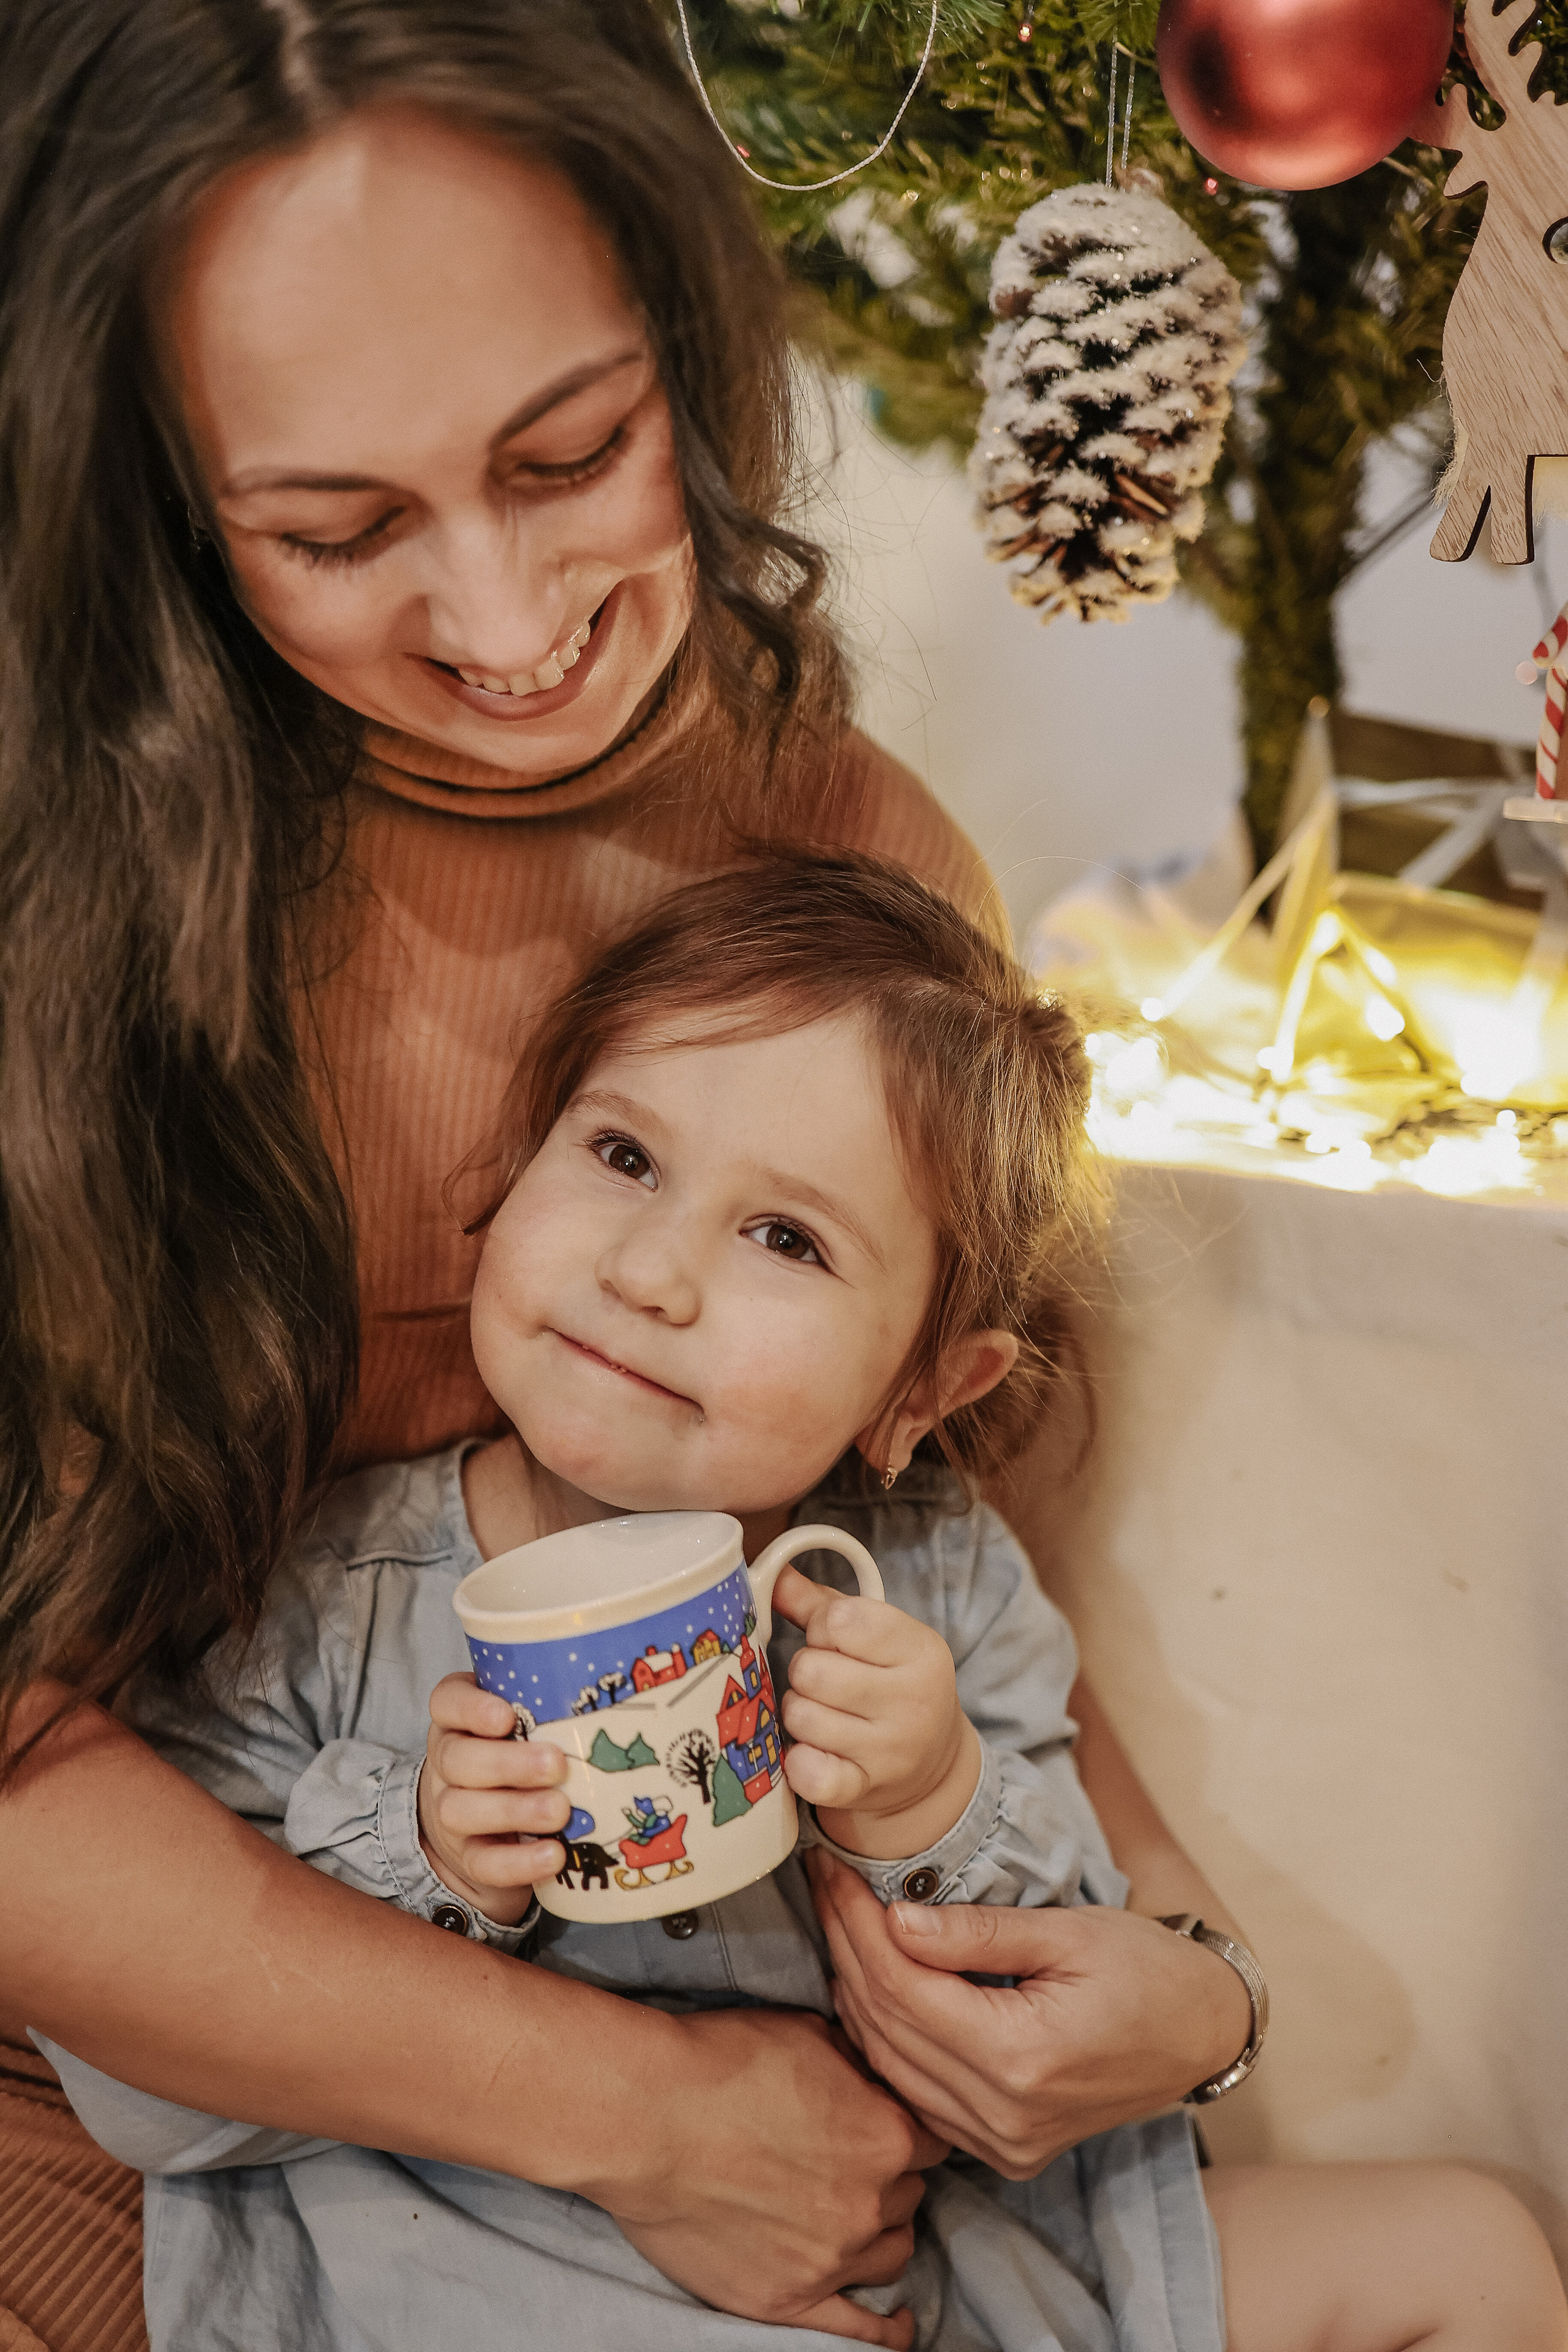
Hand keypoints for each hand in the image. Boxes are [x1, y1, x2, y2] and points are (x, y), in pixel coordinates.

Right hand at [418, 1673, 570, 1922]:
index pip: (448, 1702)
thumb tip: (618, 1689)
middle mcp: (447, 1763)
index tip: (507, 1716)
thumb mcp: (524, 1723)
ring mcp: (451, 1812)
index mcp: (458, 1720)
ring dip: (514, 1810)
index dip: (471, 1708)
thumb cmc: (515, 1754)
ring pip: (462, 1810)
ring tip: (559, 1811)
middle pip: (457, 1759)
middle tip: (556, 1765)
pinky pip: (483, 1862)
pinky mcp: (467, 1856)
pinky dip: (518, 1861)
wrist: (479, 1825)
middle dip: (508, 1763)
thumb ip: (549, 1707)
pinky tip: (553, 1854)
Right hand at [605, 2006, 948, 2346]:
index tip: (882, 2120)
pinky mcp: (786, 2299)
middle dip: (887, 2174)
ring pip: (892, 2252)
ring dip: (879, 2229)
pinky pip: (860, 2329)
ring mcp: (831, 2257)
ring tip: (848, 2211)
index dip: (906, 2124)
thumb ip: (860, 2064)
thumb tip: (878, 2075)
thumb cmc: (720, 2062)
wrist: (646, 2117)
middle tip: (845, 2156)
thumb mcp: (809, 2031)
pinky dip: (887, 2329)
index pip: (932, 2138)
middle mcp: (870, 2201)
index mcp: (887, 2133)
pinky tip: (899, 2322)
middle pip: (909, 2193)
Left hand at [772, 1564, 978, 1860]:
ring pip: (800, 1714)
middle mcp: (914, 1700)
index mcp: (921, 1649)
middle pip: (811, 1668)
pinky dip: (799, 1761)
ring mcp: (892, 1750)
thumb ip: (821, 1603)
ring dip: (799, 1712)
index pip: (840, 1619)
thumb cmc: (893, 1684)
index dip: (823, 1628)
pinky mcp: (866, 1789)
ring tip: (822, 1713)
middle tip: (826, 1683)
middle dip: (806, 1672)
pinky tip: (814, 1752)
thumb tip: (769, 1573)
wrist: (933, 1764)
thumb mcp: (876, 1636)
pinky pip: (807, 1772)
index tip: (836, 1642)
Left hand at [809, 1852, 1253, 2177]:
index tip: (831, 1868)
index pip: (904, 1987)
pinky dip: (886, 2037)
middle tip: (822, 1882)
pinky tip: (870, 1984)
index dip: (857, 1923)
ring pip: (891, 2066)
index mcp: (1022, 2060)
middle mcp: (1003, 2117)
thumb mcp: (1068, 1932)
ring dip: (856, 1992)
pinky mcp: (1003, 2148)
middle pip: (888, 2027)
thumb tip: (896, 1920)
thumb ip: (978, 1933)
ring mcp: (1001, 2143)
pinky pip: (918, 2092)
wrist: (1203, 2032)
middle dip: (846, 1946)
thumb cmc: (1147, 1969)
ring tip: (836, 1920)